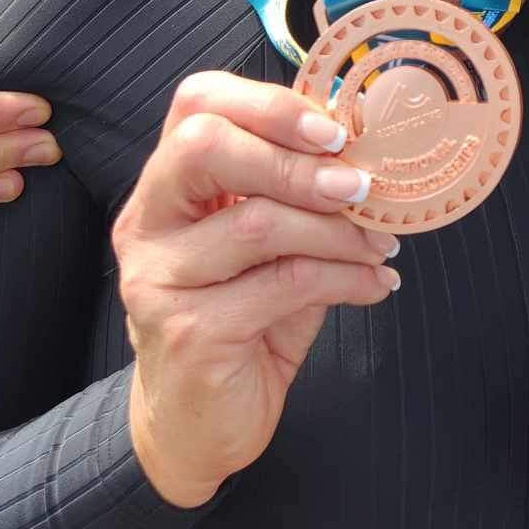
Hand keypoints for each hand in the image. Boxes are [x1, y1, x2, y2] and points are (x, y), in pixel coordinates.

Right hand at [116, 73, 398, 508]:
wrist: (197, 424)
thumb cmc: (241, 319)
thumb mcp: (266, 245)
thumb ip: (294, 192)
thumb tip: (366, 145)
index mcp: (166, 187)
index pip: (195, 105)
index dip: (268, 103)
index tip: (335, 129)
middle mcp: (148, 225)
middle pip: (205, 148)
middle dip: (296, 161)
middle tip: (361, 183)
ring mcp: (159, 279)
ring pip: (257, 222)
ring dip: (338, 229)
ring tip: (380, 244)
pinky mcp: (191, 332)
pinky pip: (284, 284)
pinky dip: (345, 278)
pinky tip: (374, 285)